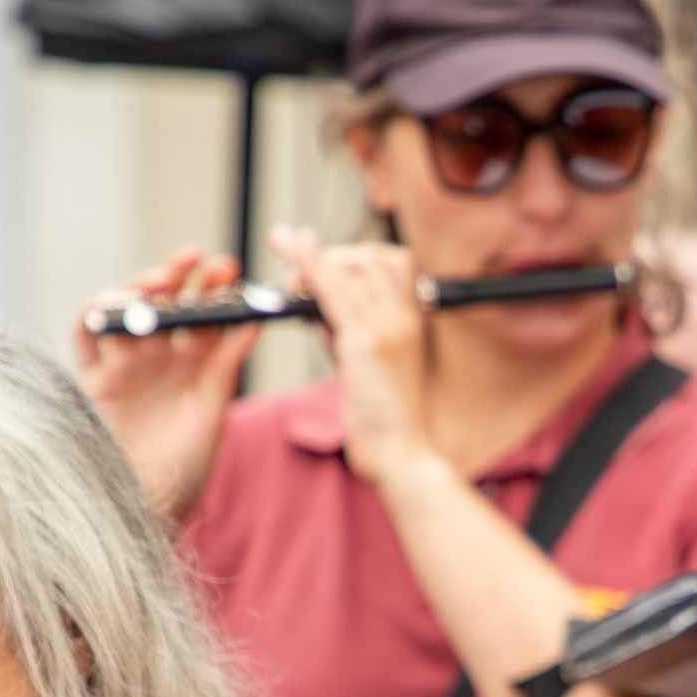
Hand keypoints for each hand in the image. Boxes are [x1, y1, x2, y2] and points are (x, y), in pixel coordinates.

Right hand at [72, 248, 259, 517]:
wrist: (146, 508)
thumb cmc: (183, 471)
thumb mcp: (211, 409)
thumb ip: (225, 364)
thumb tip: (253, 319)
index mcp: (195, 369)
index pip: (205, 317)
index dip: (216, 291)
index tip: (232, 271)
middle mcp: (159, 362)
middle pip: (166, 305)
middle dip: (182, 278)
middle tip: (201, 260)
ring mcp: (125, 367)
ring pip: (127, 311)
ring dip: (142, 288)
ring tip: (163, 280)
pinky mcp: (91, 378)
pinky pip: (86, 333)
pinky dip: (100, 313)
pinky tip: (122, 304)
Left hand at [269, 225, 428, 486]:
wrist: (401, 454)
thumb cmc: (386, 420)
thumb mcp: (372, 366)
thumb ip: (353, 333)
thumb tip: (322, 308)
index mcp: (414, 322)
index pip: (394, 261)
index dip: (358, 255)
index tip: (328, 266)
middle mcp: (406, 317)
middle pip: (369, 256)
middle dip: (331, 256)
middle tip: (297, 271)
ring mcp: (388, 326)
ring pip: (348, 266)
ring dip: (310, 257)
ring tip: (282, 257)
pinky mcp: (365, 341)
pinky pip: (331, 287)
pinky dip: (305, 260)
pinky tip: (284, 243)